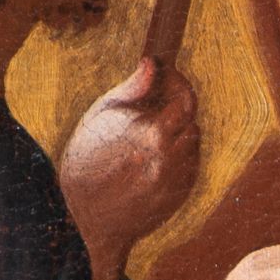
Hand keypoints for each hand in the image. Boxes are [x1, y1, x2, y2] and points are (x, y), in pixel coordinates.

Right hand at [59, 55, 199, 279]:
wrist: (86, 216)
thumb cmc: (86, 159)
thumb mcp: (102, 114)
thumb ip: (133, 89)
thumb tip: (153, 63)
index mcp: (153, 134)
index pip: (186, 98)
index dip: (178, 83)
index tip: (167, 77)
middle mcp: (171, 159)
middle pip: (191, 121)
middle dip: (177, 108)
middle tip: (156, 103)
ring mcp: (178, 181)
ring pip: (192, 144)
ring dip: (178, 133)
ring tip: (151, 133)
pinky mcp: (179, 197)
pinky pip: (189, 166)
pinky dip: (178, 156)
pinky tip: (153, 156)